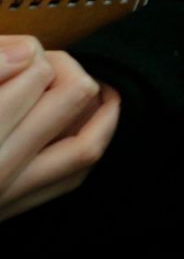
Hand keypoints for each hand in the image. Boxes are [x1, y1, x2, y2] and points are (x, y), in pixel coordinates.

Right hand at [0, 38, 119, 221]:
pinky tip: (84, 123)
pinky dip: (89, 143)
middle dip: (65, 68)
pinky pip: (74, 174)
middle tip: (44, 63)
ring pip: (88, 143)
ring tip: (86, 84)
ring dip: (96, 107)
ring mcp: (11, 194)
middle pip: (73, 97)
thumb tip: (27, 53)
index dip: (29, 49)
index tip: (16, 49)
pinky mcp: (15, 209)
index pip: (34, 72)